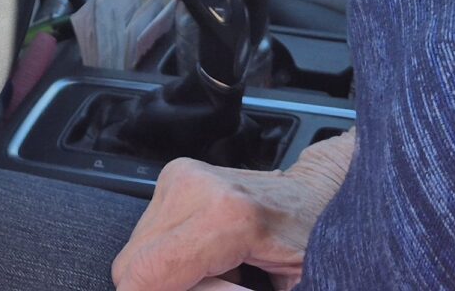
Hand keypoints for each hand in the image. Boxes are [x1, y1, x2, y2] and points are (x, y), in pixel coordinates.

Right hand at [111, 131, 355, 290]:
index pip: (142, 276)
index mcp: (225, 217)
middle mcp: (193, 187)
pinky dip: (173, 258)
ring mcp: (180, 176)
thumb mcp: (294, 287)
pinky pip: (147, 236)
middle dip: (166, 290)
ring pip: (136, 253)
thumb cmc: (316, 243)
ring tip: (221, 274)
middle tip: (220, 288)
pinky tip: (212, 258)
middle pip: (132, 268)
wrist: (321, 192)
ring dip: (170, 275)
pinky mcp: (173, 175)